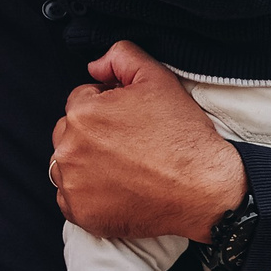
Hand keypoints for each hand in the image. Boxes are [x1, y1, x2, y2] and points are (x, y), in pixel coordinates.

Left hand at [49, 42, 246, 241]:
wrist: (203, 189)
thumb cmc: (183, 136)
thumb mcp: (158, 79)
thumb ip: (121, 57)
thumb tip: (94, 67)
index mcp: (82, 114)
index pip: (81, 100)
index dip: (107, 107)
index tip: (129, 121)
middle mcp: (68, 149)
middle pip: (69, 133)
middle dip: (92, 134)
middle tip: (129, 145)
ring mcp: (72, 184)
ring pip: (67, 165)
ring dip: (87, 163)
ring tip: (125, 168)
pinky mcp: (80, 212)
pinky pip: (71, 198)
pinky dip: (88, 194)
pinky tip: (117, 189)